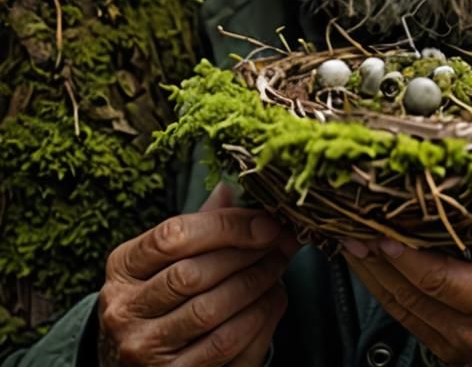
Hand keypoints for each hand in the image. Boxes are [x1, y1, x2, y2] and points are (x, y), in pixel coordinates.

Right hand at [97, 183, 297, 366]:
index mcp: (122, 267)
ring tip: (280, 267)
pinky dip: (257, 320)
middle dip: (248, 255)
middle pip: (194, 274)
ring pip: (210, 312)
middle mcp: (124, 311)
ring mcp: (143, 350)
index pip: (174, 236)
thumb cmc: (162, 296)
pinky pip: (223, 347)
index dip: (227, 226)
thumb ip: (198, 225)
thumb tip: (233, 188)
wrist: (138, 360)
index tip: (267, 223)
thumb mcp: (165, 257)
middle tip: (282, 243)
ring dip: (257, 286)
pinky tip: (272, 300)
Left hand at [342, 174, 471, 366]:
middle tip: (349, 226)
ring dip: (373, 277)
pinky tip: (369, 266)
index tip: (383, 234)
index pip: (449, 285)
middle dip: (378, 263)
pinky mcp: (449, 350)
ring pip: (404, 313)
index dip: (411, 260)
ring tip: (348, 241)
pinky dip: (385, 291)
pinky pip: (408, 320)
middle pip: (415, 299)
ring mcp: (463, 349)